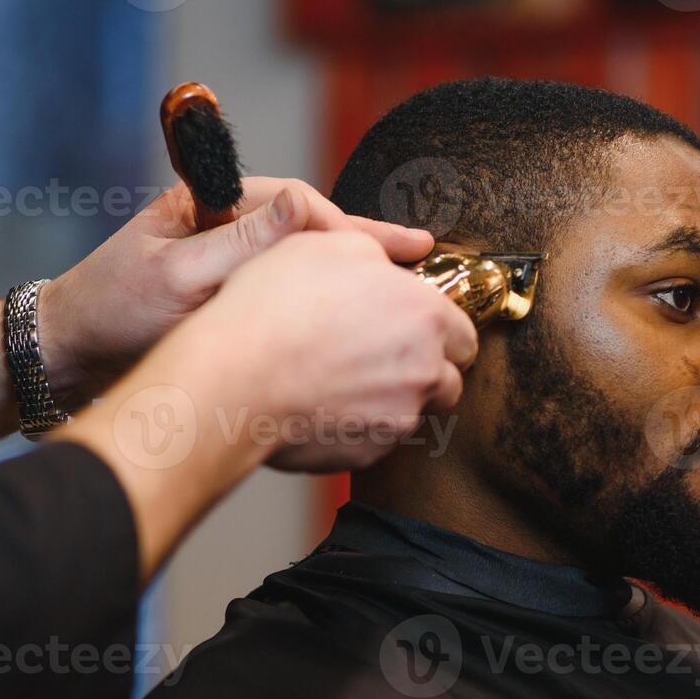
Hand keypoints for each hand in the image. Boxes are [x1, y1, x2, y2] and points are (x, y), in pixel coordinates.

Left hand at [39, 177, 434, 409]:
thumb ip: (242, 244)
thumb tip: (306, 206)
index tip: (389, 254)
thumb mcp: (178, 277)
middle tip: (422, 252)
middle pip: (311, 227)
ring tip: (406, 280)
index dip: (345, 230)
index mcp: (212, 205)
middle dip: (368, 243)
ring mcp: (228, 260)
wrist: (69, 355)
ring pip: (307, 259)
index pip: (296, 205)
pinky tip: (357, 313)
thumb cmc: (111, 312)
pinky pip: (290, 289)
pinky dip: (328, 298)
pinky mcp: (229, 294)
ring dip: (355, 271)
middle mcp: (225, 225)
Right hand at [191, 229, 478, 472]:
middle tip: (378, 356)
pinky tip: (321, 404)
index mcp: (427, 317)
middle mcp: (425, 371)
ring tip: (340, 380)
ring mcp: (398, 418)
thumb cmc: (275, 307)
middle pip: (446, 379)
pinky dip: (355, 426)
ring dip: (388, 399)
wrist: (235, 377)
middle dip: (422, 370)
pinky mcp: (367, 453)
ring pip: (410, 412)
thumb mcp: (329, 245)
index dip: (437, 331)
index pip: (464, 334)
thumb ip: (376, 255)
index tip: (411, 329)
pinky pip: (374, 439)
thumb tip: (388, 266)